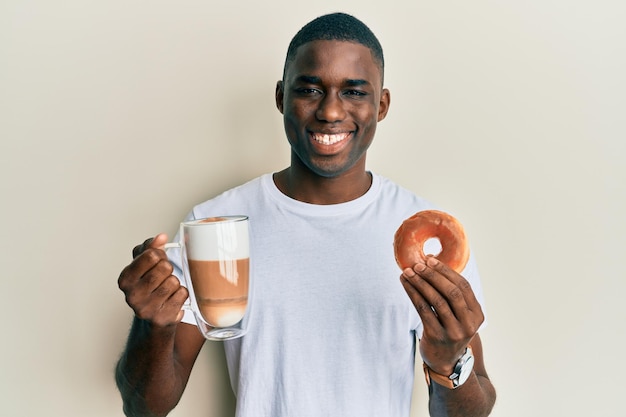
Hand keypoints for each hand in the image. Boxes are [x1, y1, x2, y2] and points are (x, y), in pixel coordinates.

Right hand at [118, 234, 188, 327]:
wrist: (154, 315)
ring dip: (175, 282)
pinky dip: (181, 293)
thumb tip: (161, 237)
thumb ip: (151, 247)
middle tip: (163, 276)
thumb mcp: (144, 263)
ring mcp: (147, 309)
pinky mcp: (162, 317)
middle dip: (168, 269)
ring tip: (167, 289)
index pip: (151, 255)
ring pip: (174, 281)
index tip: (157, 261)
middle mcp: (132, 295)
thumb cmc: (149, 285)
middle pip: (165, 268)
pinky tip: (172, 298)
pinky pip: (182, 294)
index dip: (159, 255)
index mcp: (125, 279)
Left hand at [400, 256, 483, 374]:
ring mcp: (454, 332)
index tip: (430, 259)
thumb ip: (451, 292)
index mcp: (477, 314)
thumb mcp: (459, 314)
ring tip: (407, 272)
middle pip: (451, 292)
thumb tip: (431, 259)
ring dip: (420, 283)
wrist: (445, 361)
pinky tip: (405, 285)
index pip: (463, 286)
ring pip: (436, 300)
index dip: (446, 271)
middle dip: (433, 275)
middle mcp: (469, 323)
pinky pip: (423, 310)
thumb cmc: (449, 329)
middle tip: (417, 264)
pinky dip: (413, 294)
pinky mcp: (437, 336)